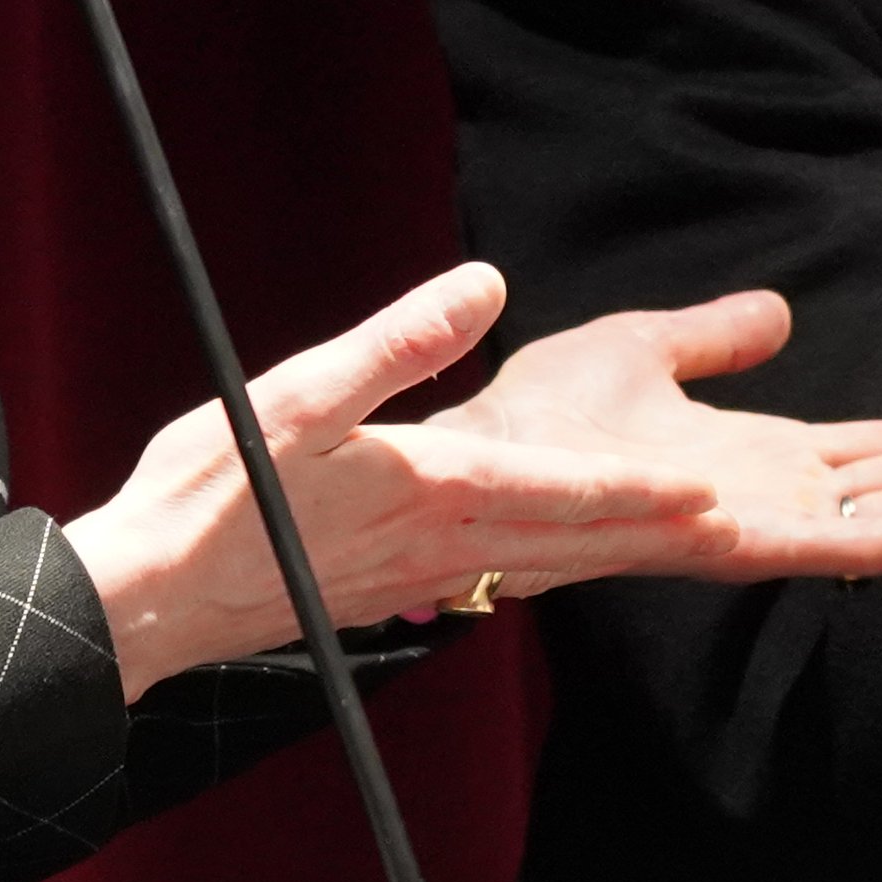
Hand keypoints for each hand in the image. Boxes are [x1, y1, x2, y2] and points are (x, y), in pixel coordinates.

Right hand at [66, 263, 737, 698]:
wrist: (150, 599)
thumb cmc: (213, 495)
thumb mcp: (300, 395)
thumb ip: (399, 340)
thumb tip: (484, 282)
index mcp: (436, 492)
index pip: (566, 492)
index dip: (644, 491)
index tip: (712, 493)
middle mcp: (443, 546)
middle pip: (572, 536)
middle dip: (653, 528)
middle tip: (731, 525)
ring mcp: (418, 576)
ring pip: (540, 559)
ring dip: (609, 546)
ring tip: (666, 534)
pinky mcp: (388, 587)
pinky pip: (494, 573)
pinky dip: (546, 560)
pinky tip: (549, 553)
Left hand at [431, 289, 881, 583]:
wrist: (475, 453)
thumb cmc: (535, 418)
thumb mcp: (640, 350)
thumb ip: (713, 336)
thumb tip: (776, 312)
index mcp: (758, 455)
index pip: (875, 448)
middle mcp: (771, 497)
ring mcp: (762, 525)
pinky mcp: (743, 544)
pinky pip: (847, 541)